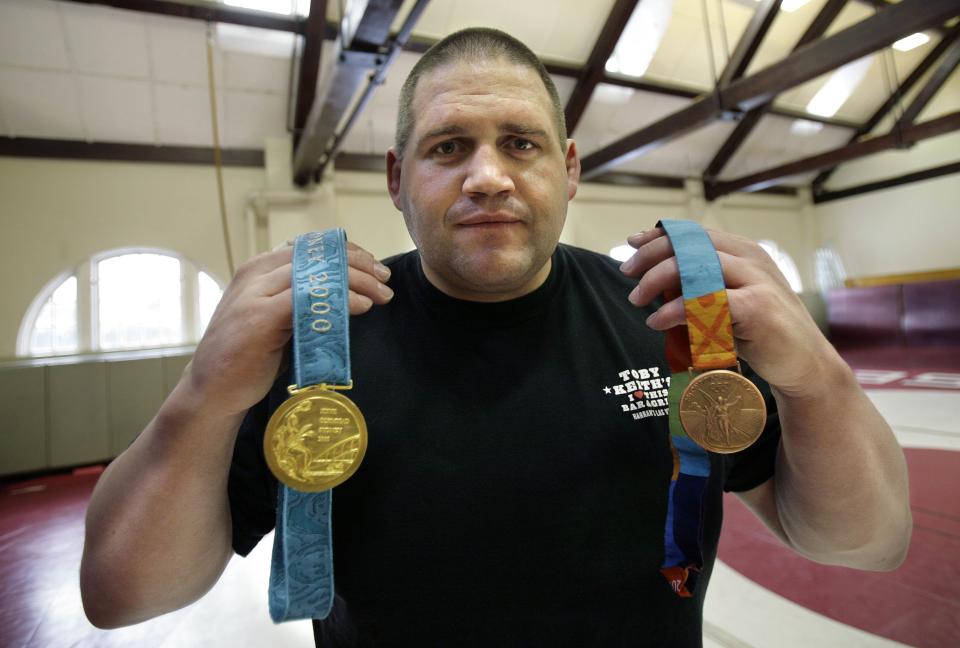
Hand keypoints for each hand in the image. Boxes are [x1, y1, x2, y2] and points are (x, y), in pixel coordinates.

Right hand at [186, 240, 393, 415]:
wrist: (213, 391)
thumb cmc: (248, 357)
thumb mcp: (275, 317)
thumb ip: (299, 298)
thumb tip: (346, 290)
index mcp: (258, 268)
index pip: (311, 247)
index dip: (347, 252)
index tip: (373, 266)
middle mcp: (255, 273)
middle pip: (318, 256)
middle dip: (359, 264)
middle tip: (385, 280)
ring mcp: (255, 293)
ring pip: (317, 273)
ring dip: (357, 282)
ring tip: (382, 295)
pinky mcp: (260, 317)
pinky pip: (309, 298)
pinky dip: (341, 300)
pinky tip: (361, 307)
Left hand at [619, 227, 834, 396]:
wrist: (805, 364)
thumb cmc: (761, 332)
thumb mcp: (732, 298)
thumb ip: (705, 283)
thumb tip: (658, 279)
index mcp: (744, 251)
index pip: (695, 233)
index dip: (660, 235)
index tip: (632, 243)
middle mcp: (750, 259)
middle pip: (690, 246)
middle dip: (651, 256)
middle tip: (626, 274)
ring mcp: (756, 281)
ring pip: (694, 268)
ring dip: (657, 281)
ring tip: (636, 300)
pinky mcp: (757, 307)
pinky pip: (705, 302)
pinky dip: (675, 310)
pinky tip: (657, 321)